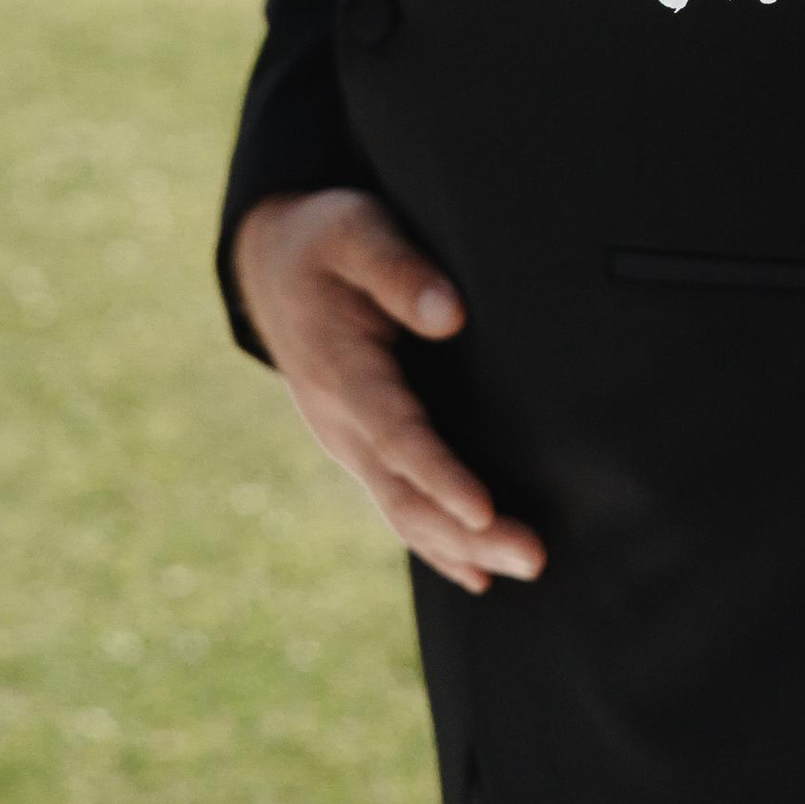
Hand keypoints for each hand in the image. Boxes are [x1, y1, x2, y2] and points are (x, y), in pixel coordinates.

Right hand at [231, 187, 545, 597]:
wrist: (271, 267)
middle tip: (533, 557)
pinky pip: (398, 504)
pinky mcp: (361, 446)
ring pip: (403, 510)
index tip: (482, 509)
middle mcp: (340, 420)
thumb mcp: (356, 230)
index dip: (439, 475)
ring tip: (523, 568)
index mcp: (341, 371)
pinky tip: (478, 572)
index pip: (395, 433)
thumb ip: (399, 269)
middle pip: (404, 492)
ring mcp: (347, 441)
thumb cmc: (326, 240)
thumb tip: (451, 314)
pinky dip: (436, 544)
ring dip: (461, 547)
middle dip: (466, 532)